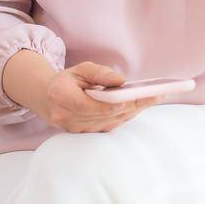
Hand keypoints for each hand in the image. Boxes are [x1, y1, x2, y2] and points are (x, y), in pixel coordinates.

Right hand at [41, 61, 166, 133]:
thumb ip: (100, 73)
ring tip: (154, 98)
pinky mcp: (84, 134)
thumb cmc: (67, 80)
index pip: (90, 105)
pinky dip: (126, 116)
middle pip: (105, 115)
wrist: (48, 100)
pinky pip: (109, 126)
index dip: (113, 103)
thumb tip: (121, 81)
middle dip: (132, 105)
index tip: (133, 97)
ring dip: (133, 111)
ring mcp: (75, 129)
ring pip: (110, 122)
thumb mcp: (81, 69)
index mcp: (60, 97)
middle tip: (156, 95)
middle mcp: (66, 117)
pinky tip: (140, 106)